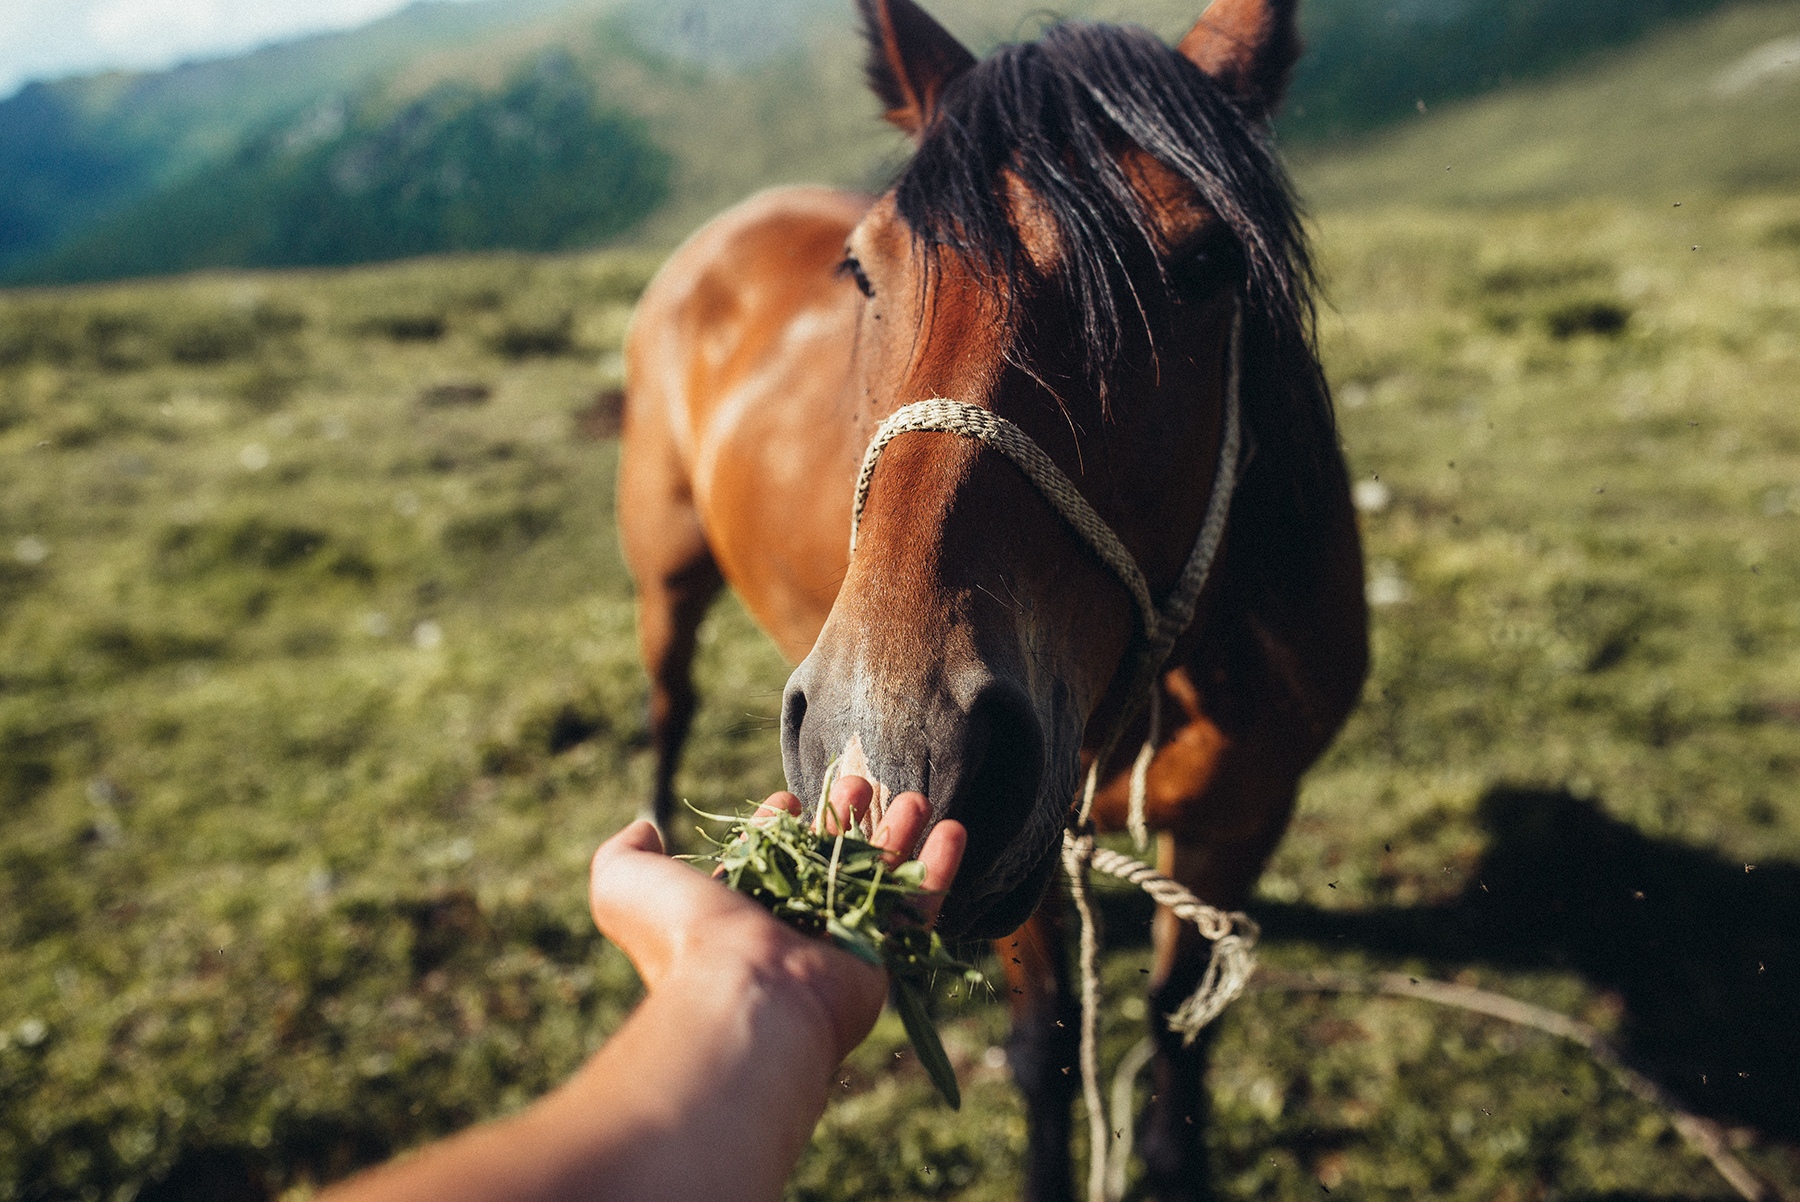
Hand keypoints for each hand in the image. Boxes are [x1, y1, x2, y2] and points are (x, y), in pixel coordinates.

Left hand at [589, 776, 964, 1059]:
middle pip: (827, 860)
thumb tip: (642, 827)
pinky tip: (953, 829)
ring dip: (897, 833)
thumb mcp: (624, 883)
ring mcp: (836, 946)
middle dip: (845, 817)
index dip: (778, 824)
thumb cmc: (682, 937)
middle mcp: (787, 929)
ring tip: (916, 793)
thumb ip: (625, 851)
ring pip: (876, 878)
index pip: (766, 860)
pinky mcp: (880, 963)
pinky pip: (917, 911)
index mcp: (735, 911)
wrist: (744, 996)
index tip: (790, 795)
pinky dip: (938, 870)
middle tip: (860, 780)